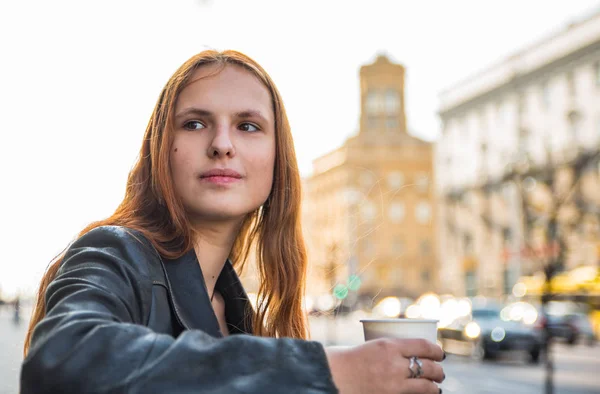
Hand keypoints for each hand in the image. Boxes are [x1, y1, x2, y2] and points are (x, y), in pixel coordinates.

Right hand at [325, 338, 444, 393]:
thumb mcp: (370, 346)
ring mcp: (393, 384)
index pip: (423, 346)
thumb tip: (406, 355)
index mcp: (388, 345)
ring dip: (434, 386)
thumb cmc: (345, 360)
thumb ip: (388, 351)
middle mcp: (394, 364)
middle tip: (439, 372)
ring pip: (426, 386)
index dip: (436, 350)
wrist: (330, 377)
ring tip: (435, 386)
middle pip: (429, 367)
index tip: (440, 353)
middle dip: (438, 370)